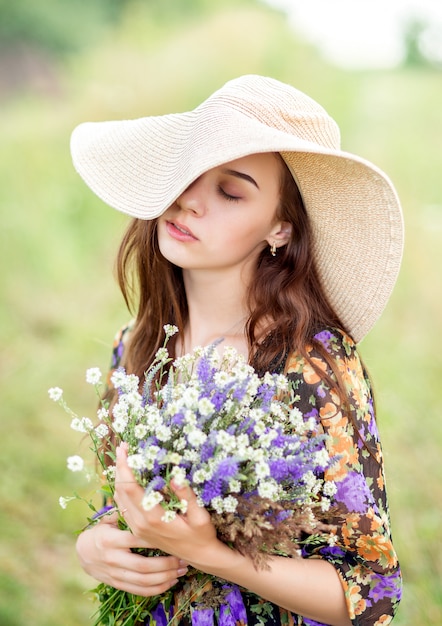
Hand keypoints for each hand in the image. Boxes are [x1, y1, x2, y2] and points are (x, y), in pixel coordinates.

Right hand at [76, 510, 187, 596]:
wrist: (83, 553)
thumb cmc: (102, 531)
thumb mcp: (109, 519)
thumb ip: (125, 512)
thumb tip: (145, 495)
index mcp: (110, 540)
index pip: (136, 540)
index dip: (156, 539)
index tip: (174, 535)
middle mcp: (113, 559)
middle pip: (143, 566)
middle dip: (166, 564)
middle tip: (183, 558)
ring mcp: (115, 575)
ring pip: (144, 581)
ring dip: (166, 577)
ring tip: (182, 570)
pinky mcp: (118, 585)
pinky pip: (140, 591)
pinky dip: (157, 589)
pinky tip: (171, 582)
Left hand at [113, 444, 222, 566]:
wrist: (199, 557)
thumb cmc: (202, 535)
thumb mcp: (200, 516)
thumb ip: (187, 496)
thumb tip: (176, 476)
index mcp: (153, 518)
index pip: (131, 488)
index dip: (125, 466)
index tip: (124, 448)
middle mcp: (140, 524)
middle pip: (121, 491)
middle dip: (119, 467)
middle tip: (123, 448)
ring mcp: (137, 528)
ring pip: (120, 499)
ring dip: (120, 477)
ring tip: (125, 458)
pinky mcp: (138, 529)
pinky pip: (124, 506)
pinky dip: (123, 490)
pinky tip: (129, 478)